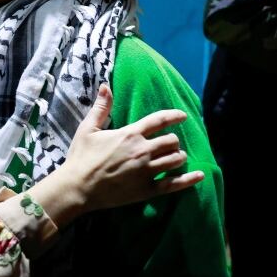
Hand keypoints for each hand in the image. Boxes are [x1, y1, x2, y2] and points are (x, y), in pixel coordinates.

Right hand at [63, 84, 203, 211]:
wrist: (77, 188)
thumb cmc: (80, 157)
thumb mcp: (87, 129)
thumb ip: (101, 108)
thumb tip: (105, 86)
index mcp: (130, 134)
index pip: (159, 120)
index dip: (174, 116)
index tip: (183, 116)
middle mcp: (142, 150)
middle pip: (171, 141)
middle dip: (172, 140)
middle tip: (167, 144)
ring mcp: (146, 171)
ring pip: (176, 159)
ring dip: (177, 156)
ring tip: (174, 157)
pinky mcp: (147, 190)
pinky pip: (174, 184)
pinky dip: (189, 179)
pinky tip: (199, 175)